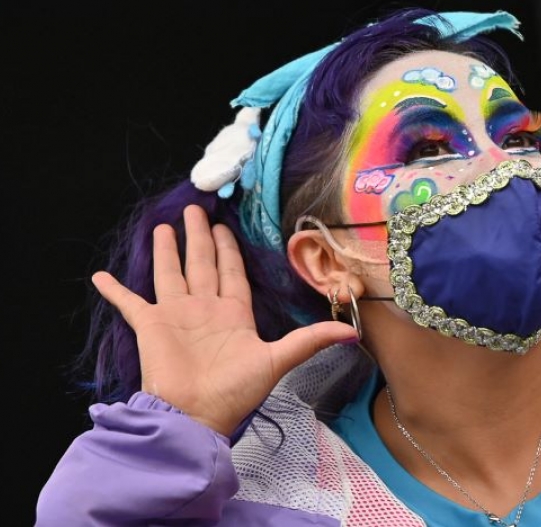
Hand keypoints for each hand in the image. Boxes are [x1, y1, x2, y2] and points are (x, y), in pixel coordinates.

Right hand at [91, 204, 357, 436]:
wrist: (195, 417)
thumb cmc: (235, 391)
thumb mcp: (278, 360)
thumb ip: (311, 340)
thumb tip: (353, 333)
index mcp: (232, 312)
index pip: (231, 271)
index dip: (228, 249)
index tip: (224, 227)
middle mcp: (204, 308)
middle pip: (201, 263)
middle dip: (200, 237)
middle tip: (197, 210)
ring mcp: (175, 316)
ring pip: (169, 273)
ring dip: (166, 251)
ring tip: (164, 226)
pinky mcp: (150, 326)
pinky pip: (129, 303)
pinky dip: (115, 290)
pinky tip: (101, 276)